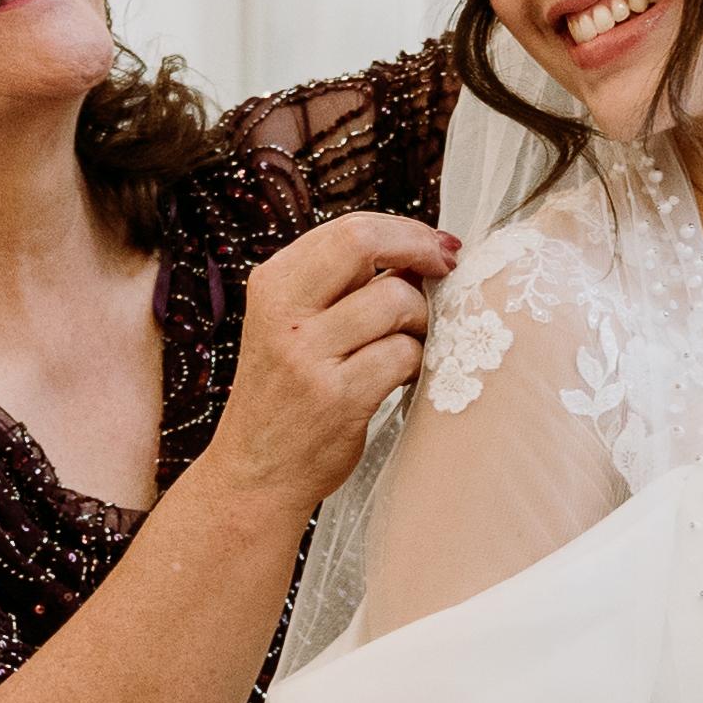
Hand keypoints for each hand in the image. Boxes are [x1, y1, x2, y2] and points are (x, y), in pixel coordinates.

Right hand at [206, 210, 457, 529]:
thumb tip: (416, 252)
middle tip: (447, 269)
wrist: (255, 473)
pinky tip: (400, 378)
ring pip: (397, 302)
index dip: (405, 231)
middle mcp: (285, 313)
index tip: (438, 246)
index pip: (348, 229)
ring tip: (408, 345)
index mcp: (273, 285)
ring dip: (421, 322)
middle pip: (366, 244)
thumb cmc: (286, 396)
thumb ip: (337, 286)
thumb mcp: (289, 326)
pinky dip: (416, 363)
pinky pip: (404, 355)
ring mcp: (309, 355)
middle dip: (420, 250)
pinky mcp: (339, 397)